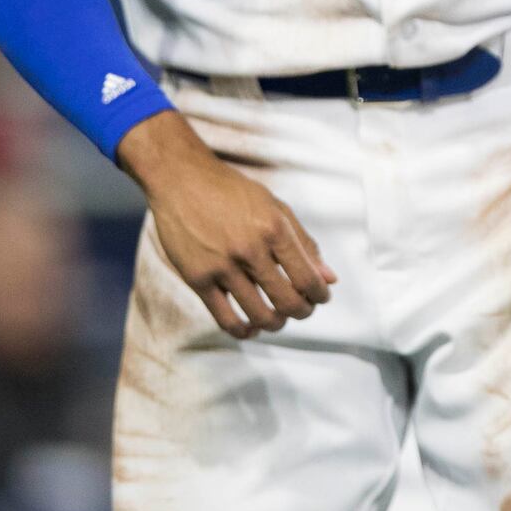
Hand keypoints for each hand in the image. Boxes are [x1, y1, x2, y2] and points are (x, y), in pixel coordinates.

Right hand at [117, 110, 335, 338]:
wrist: (182, 180)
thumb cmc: (233, 192)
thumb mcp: (276, 207)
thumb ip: (304, 244)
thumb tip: (329, 279)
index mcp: (274, 229)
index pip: (308, 279)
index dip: (320, 295)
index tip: (320, 297)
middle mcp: (250, 250)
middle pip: (288, 302)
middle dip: (302, 312)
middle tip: (302, 309)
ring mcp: (221, 266)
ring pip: (260, 315)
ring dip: (276, 324)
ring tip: (278, 318)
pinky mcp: (197, 279)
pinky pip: (225, 319)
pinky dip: (243, 331)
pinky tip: (250, 327)